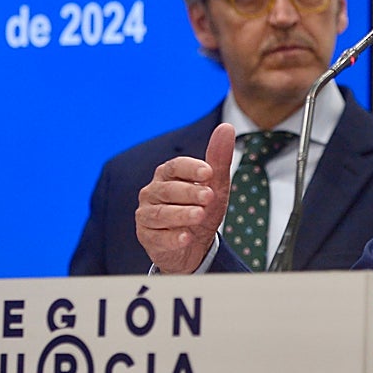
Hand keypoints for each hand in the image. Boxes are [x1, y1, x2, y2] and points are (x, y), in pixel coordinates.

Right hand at [135, 122, 234, 273]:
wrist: (193, 245)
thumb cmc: (201, 208)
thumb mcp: (214, 186)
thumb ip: (218, 159)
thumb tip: (226, 127)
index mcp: (167, 175)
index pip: (175, 166)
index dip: (191, 168)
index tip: (209, 172)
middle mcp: (153, 192)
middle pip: (168, 190)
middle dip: (189, 193)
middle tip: (209, 197)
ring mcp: (146, 214)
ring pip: (160, 213)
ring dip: (181, 215)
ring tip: (199, 216)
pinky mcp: (147, 236)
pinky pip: (157, 237)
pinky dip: (172, 238)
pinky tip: (186, 238)